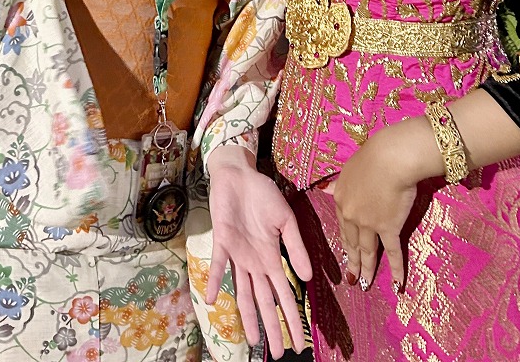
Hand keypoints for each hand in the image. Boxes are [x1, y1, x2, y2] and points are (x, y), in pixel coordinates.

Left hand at [206, 148, 312, 357]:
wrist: (240, 175)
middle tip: (281, 353)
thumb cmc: (263, 195)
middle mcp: (254, 262)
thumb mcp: (286, 220)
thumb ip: (296, 248)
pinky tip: (211, 299)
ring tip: (253, 341)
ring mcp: (237, 255)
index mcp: (271, 257)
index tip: (299, 341)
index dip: (292, 317)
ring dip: (248, 315)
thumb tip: (308, 278)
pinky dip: (213, 281)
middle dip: (273, 326)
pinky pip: (217, 265)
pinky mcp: (221, 242)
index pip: (284, 294)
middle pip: (264, 300)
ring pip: (242, 292)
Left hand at [330, 129, 418, 291]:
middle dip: (351, 260)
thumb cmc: (372, 156)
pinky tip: (397, 285)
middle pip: (351, 241)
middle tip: (351, 276)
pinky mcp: (389, 228)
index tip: (345, 250)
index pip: (342, 224)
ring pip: (367, 251)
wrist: (391, 159)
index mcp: (341, 198)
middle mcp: (352, 215)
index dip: (344, 239)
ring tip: (364, 284)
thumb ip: (339, 183)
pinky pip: (393, 252)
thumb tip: (324, 188)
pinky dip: (396, 270)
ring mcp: (369, 224)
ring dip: (366, 269)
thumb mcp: (349, 168)